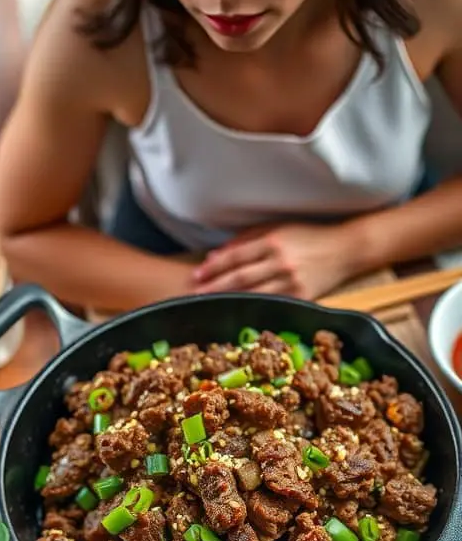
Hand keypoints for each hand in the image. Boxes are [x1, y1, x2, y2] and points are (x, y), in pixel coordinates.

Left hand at [191, 221, 357, 300]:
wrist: (345, 249)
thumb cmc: (308, 236)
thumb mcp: (278, 228)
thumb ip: (246, 239)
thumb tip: (216, 255)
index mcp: (273, 241)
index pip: (236, 256)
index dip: (214, 267)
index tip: (197, 275)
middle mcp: (281, 262)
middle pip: (240, 278)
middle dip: (215, 287)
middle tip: (195, 295)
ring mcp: (291, 282)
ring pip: (253, 295)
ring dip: (229, 301)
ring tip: (209, 305)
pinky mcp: (301, 297)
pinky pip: (271, 304)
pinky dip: (253, 308)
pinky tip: (237, 313)